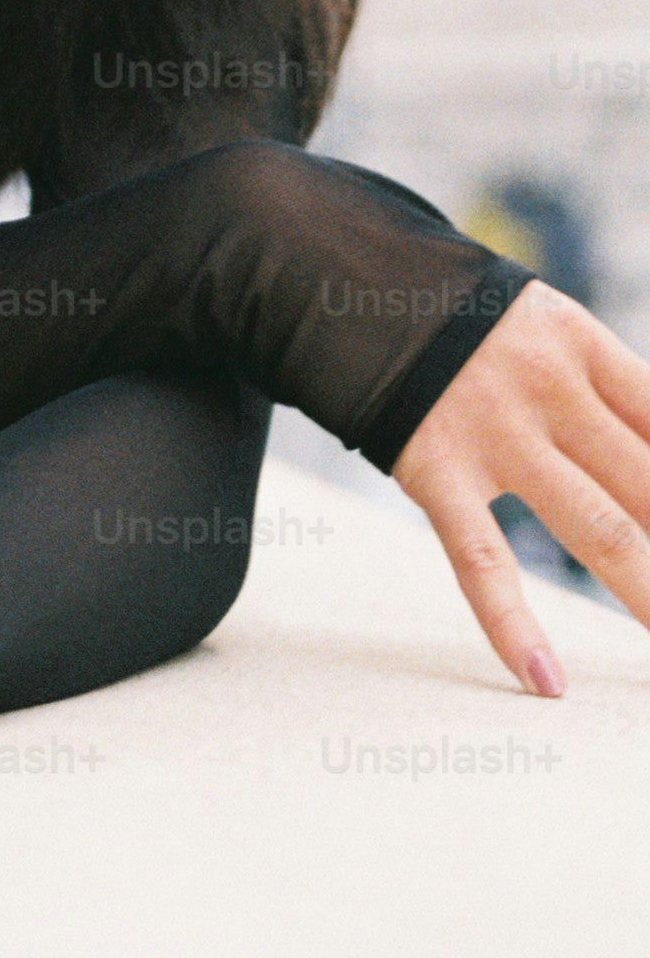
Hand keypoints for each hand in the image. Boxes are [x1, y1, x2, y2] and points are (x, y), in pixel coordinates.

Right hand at [392, 278, 649, 695]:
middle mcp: (550, 388)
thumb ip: (598, 388)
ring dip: (649, 592)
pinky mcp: (436, 471)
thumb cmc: (452, 314)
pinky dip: (512, 626)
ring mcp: (494, 433)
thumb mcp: (535, 323)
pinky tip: (544, 680)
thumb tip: (645, 469)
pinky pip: (482, 561)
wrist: (338, 277)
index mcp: (580, 343)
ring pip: (598, 529)